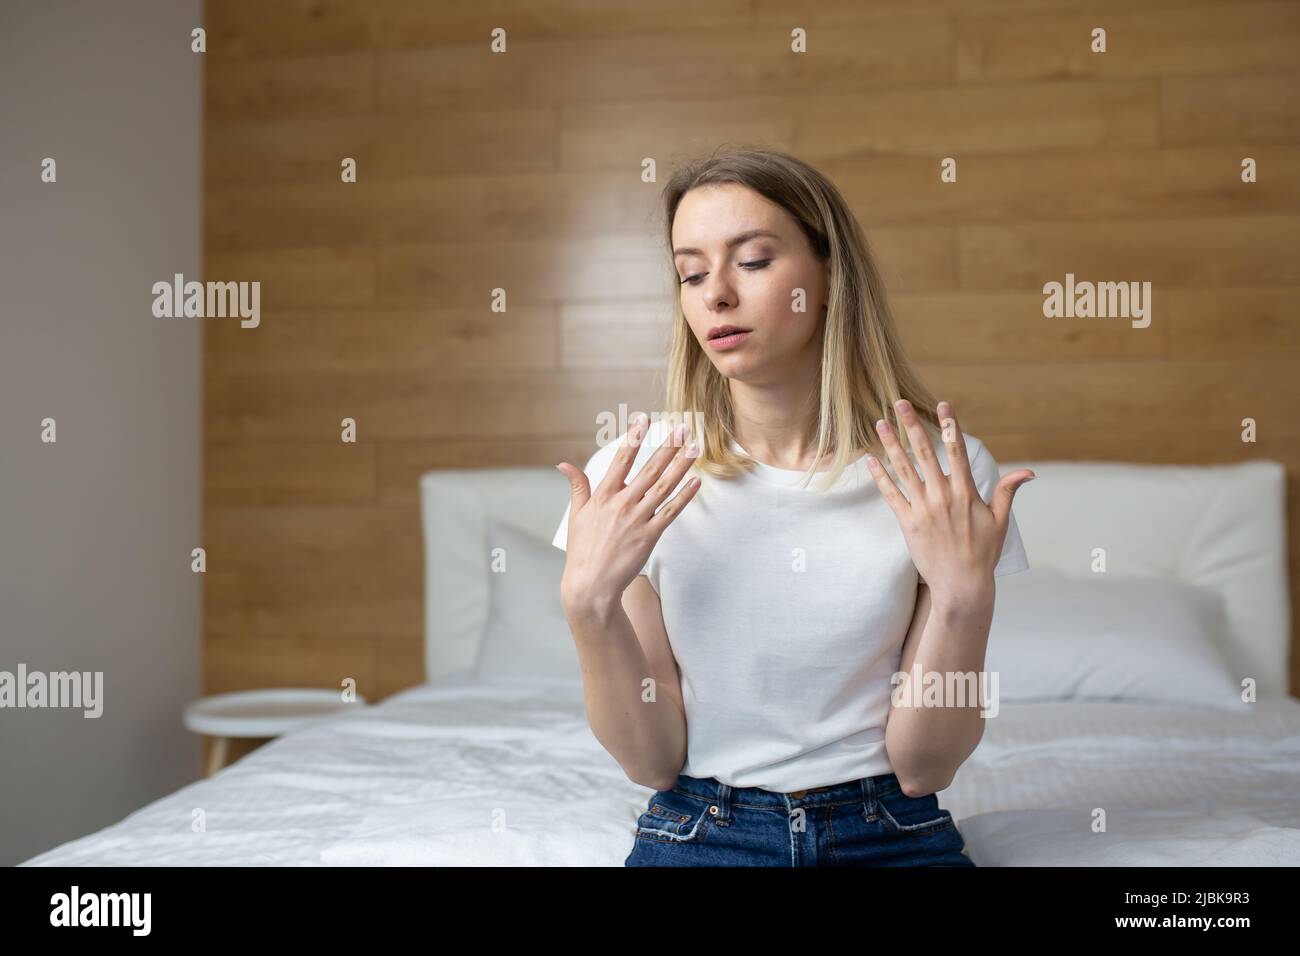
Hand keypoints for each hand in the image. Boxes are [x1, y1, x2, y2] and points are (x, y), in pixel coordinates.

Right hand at [556, 415, 701, 610]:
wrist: (591, 584)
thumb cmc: (582, 549)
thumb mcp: (576, 515)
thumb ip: (577, 487)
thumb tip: (564, 465)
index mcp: (603, 495)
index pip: (621, 459)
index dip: (634, 437)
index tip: (644, 418)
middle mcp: (622, 503)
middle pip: (650, 469)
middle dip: (668, 446)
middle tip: (683, 428)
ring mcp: (637, 519)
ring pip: (664, 486)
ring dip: (682, 465)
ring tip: (695, 447)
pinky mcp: (650, 536)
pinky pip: (671, 511)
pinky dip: (684, 495)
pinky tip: (696, 481)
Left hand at [865, 399, 1033, 600]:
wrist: (962, 585)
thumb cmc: (983, 554)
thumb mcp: (1000, 521)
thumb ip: (1008, 492)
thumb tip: (1028, 472)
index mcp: (966, 492)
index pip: (957, 450)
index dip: (950, 426)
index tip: (942, 405)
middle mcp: (943, 496)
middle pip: (925, 452)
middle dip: (912, 425)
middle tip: (900, 403)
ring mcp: (924, 509)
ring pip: (904, 469)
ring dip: (891, 444)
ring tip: (880, 423)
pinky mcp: (908, 523)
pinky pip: (891, 495)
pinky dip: (880, 476)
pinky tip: (870, 460)